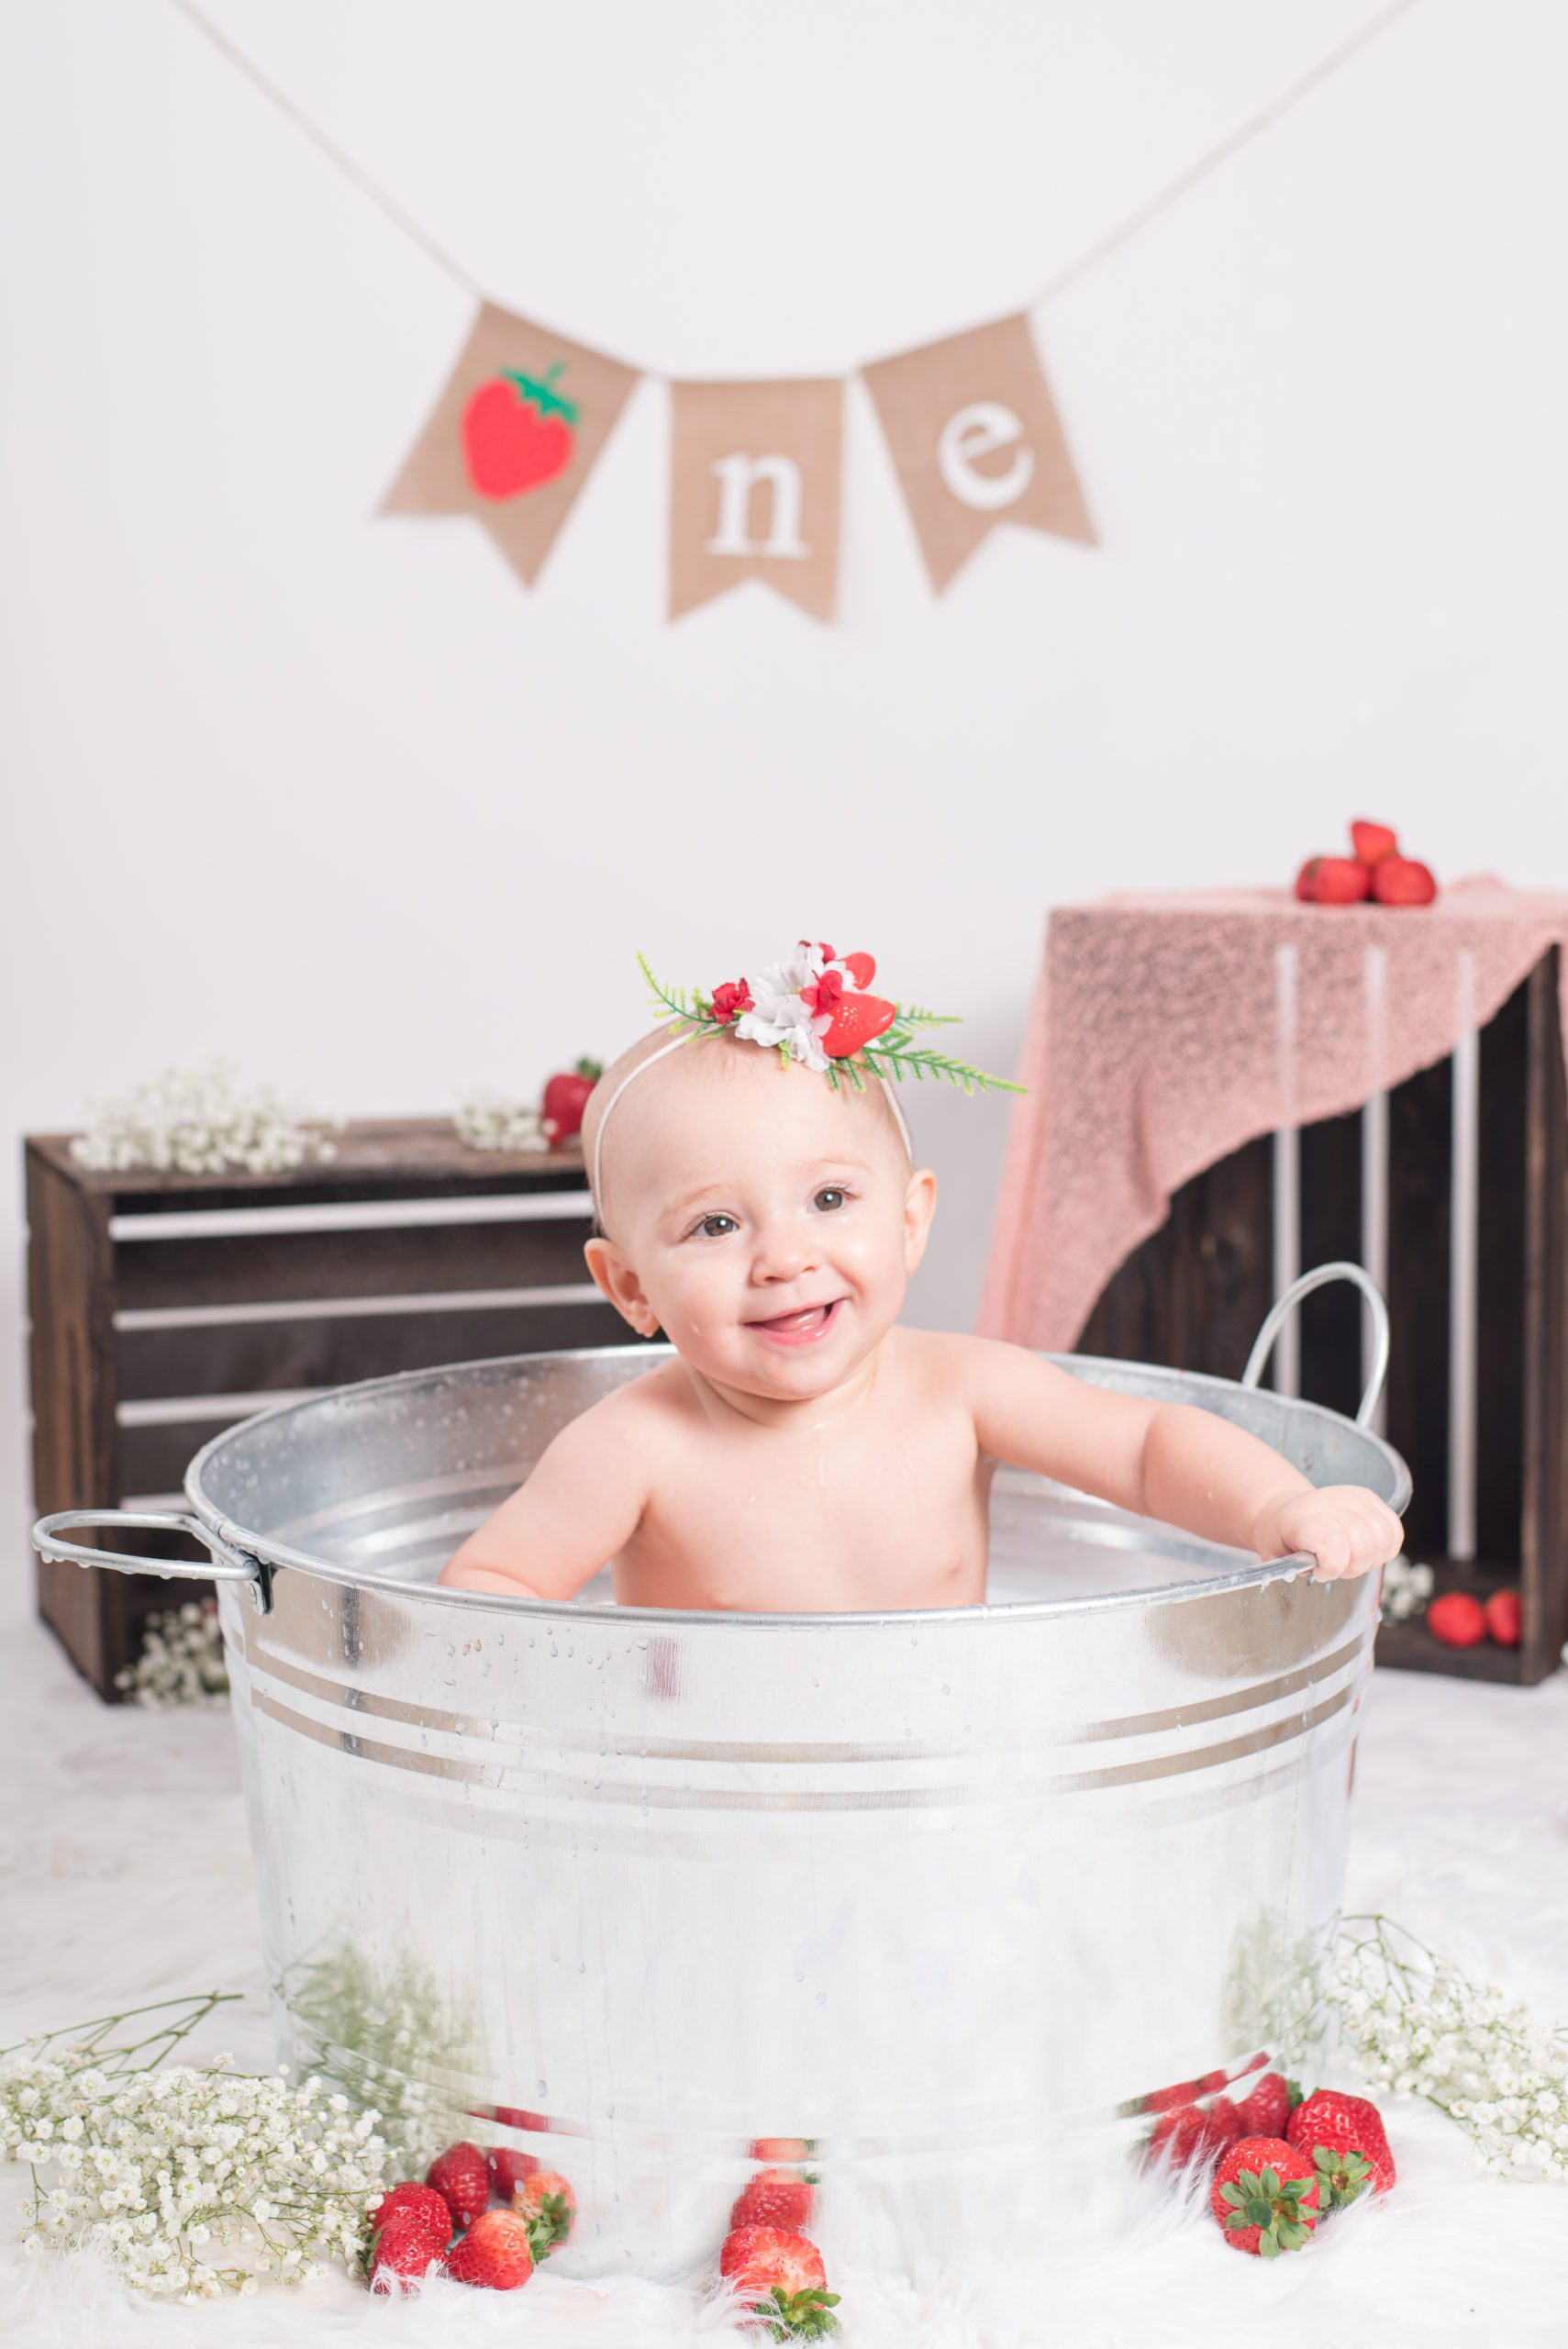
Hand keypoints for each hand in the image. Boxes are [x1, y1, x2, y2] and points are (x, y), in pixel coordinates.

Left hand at [1251, 1484, 1403, 1580]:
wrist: (1287, 1510)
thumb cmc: (1281, 1536)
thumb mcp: (1273, 1555)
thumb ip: (1292, 1568)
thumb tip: (1317, 1570)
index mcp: (1303, 1516)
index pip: (1332, 1541)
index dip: (1332, 1566)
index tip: (1319, 1571)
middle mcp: (1332, 1501)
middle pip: (1363, 1545)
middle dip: (1352, 1568)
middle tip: (1335, 1568)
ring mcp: (1355, 1498)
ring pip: (1384, 1538)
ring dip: (1371, 1560)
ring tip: (1350, 1559)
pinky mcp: (1372, 1499)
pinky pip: (1395, 1530)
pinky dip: (1386, 1549)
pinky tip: (1367, 1552)